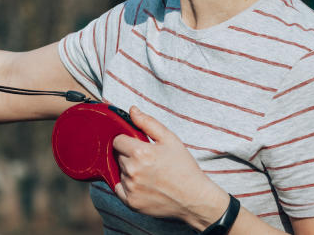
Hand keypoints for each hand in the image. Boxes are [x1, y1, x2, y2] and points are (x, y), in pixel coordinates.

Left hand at [113, 106, 227, 228]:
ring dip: (129, 171)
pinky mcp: (131, 202)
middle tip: (147, 161)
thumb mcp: (171, 140)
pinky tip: (142, 185)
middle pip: (118, 156)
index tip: (138, 146)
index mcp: (140, 152)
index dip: (128, 142)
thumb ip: (148, 123)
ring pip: (119, 172)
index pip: (117, 140)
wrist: (196, 199)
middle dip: (129, 156)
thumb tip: (132, 110)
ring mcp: (131, 188)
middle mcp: (132, 170)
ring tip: (149, 174)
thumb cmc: (185, 168)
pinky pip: (119, 189)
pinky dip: (127, 186)